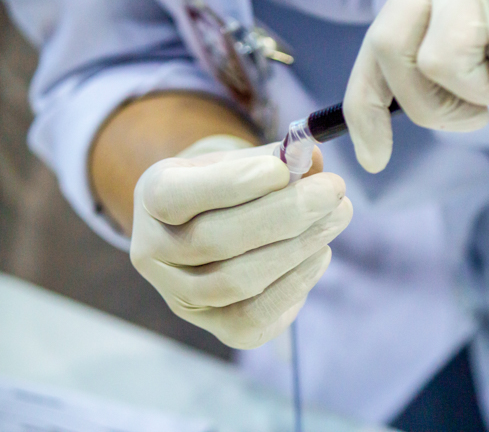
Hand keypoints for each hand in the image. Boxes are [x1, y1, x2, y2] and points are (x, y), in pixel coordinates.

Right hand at [130, 136, 351, 348]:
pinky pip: (256, 316)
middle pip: (214, 240)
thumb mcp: (240, 161)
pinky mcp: (216, 328)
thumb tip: (314, 162)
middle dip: (284, 214)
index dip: (231, 185)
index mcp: (151, 197)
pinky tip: (320, 253)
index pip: (175, 195)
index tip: (284, 168)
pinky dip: (295, 284)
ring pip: (237, 281)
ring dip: (297, 248)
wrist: (211, 231)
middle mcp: (153, 252)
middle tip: (332, 190)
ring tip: (337, 216)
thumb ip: (274, 159)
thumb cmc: (228, 187)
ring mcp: (180, 297)